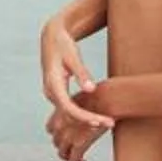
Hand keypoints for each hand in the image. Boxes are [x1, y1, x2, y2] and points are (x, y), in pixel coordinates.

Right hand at [40, 16, 113, 160]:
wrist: (51, 36)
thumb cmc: (63, 44)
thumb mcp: (73, 56)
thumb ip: (81, 73)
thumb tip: (91, 89)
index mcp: (53, 84)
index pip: (69, 108)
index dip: (84, 117)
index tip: (100, 121)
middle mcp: (51, 92)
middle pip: (70, 115)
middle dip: (89, 121)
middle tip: (111, 123)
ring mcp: (53, 94)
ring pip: (69, 114)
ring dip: (87, 119)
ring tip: (107, 121)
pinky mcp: (58, 94)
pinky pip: (69, 109)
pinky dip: (82, 113)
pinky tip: (96, 115)